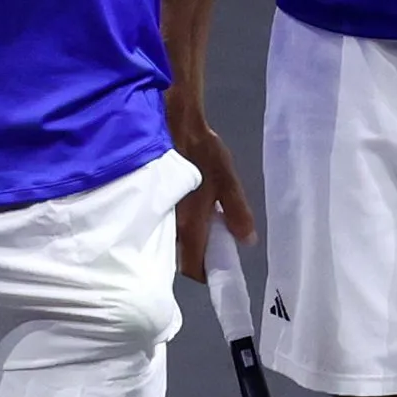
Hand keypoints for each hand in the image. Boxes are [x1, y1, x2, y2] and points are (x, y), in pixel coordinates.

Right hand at [168, 99, 257, 278]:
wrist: (172, 123)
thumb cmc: (201, 151)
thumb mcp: (228, 180)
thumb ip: (237, 212)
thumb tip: (247, 241)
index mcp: (190, 225)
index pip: (192, 267)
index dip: (206, 273)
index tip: (218, 266)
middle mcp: (169, 226)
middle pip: (179, 257)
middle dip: (196, 256)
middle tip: (212, 241)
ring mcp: (156, 214)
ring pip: (169, 241)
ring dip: (185, 240)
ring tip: (201, 224)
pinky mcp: (149, 201)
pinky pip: (161, 225)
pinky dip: (174, 225)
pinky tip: (185, 209)